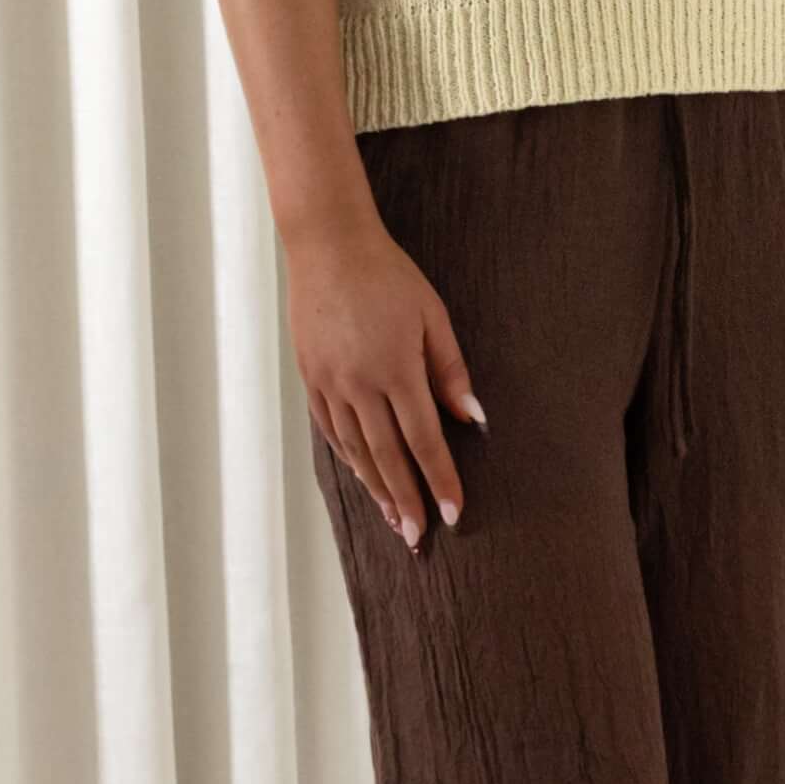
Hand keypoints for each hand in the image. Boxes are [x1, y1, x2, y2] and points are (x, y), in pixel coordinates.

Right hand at [288, 216, 485, 549]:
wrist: (327, 246)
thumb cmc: (388, 276)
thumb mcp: (432, 316)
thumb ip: (451, 371)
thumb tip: (473, 419)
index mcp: (396, 369)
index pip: (423, 440)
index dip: (439, 480)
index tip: (453, 513)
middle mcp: (359, 385)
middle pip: (387, 457)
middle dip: (406, 501)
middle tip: (417, 537)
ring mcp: (330, 384)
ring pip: (355, 451)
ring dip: (376, 489)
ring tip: (393, 519)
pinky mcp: (311, 378)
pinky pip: (331, 430)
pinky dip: (349, 459)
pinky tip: (362, 478)